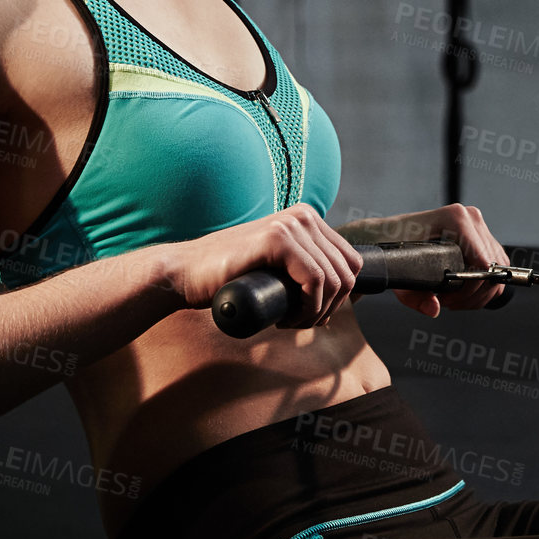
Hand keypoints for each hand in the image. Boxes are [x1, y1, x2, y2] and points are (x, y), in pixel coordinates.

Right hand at [169, 203, 362, 328]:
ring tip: (290, 323)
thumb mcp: (278, 269)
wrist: (186, 273)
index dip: (341, 297)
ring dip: (317, 312)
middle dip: (331, 307)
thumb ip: (305, 269)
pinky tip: (286, 318)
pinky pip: (315, 280)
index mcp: (308, 219)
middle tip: (299, 323)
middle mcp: (304, 216)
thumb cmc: (230, 277)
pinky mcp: (278, 238)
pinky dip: (308, 307)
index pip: (352, 262)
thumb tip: (345, 296)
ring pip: (334, 280)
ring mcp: (292, 223)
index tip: (314, 315)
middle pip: (348, 272)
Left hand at [379, 203, 508, 317]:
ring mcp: (480, 227)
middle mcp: (472, 219)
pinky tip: (463, 291)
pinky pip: (498, 269)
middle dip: (472, 294)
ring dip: (480, 293)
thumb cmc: (393, 246)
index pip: (482, 261)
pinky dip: (484, 286)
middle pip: (492, 269)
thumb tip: (434, 309)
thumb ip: (415, 296)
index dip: (469, 286)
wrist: (389, 232)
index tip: (448, 298)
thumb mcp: (399, 273)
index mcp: (456, 218)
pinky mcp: (484, 238)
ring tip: (454, 299)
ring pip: (498, 271)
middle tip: (448, 302)